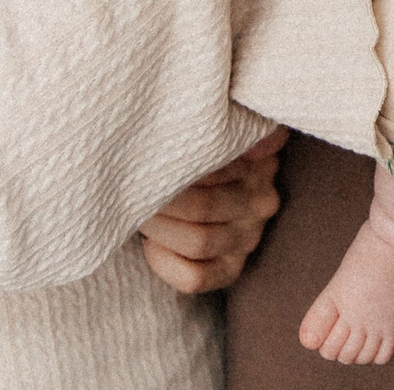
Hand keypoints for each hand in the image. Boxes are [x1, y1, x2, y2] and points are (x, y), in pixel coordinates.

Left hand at [137, 127, 286, 293]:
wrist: (191, 184)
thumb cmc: (195, 148)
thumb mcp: (221, 122)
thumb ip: (235, 116)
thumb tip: (255, 142)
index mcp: (261, 161)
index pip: (220, 165)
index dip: (176, 164)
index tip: (149, 157)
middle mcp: (261, 202)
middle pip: (202, 206)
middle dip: (157, 198)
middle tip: (131, 186)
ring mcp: (249, 238)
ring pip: (199, 241)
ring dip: (158, 228)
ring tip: (136, 211)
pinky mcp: (232, 268)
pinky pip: (195, 278)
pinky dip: (165, 263)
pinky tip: (151, 244)